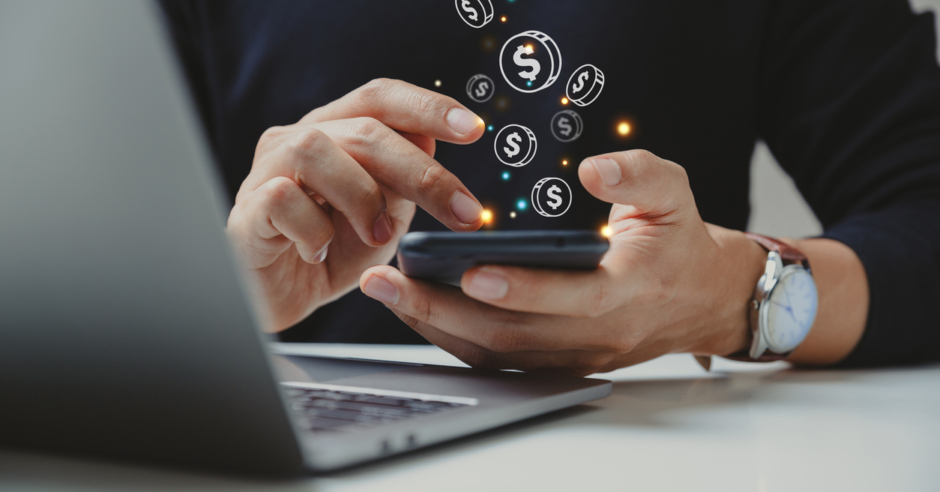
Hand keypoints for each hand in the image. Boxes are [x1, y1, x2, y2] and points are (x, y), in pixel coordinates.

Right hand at [227, 79, 485, 331]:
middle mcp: (297, 139)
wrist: (279, 299)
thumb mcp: (382, 216)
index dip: (427, 106)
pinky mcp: (246, 210)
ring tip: (379, 236)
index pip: (380, 98)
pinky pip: (282, 199)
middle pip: (363, 130)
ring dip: (362, 196)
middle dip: (422, 172)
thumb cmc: (330, 252)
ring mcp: (266, 171)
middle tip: (463, 213)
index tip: (474, 129)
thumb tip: (431, 140)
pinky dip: (314, 231)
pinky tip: (321, 253)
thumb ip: (402, 181)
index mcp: (334, 131)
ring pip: (315, 149)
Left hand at [360, 150, 768, 375]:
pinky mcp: (555, 362)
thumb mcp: (674, 195)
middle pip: (513, 334)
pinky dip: (452, 337)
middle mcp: (596, 335)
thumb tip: (595, 169)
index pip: (572, 298)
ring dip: (435, 326)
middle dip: (443, 310)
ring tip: (386, 292)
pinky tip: (415, 309)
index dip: (522, 288)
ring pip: (496, 352)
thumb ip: (639, 176)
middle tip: (388, 282)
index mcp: (628, 291)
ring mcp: (573, 356)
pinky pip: (497, 358)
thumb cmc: (678, 243)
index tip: (472, 271)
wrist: (699, 300)